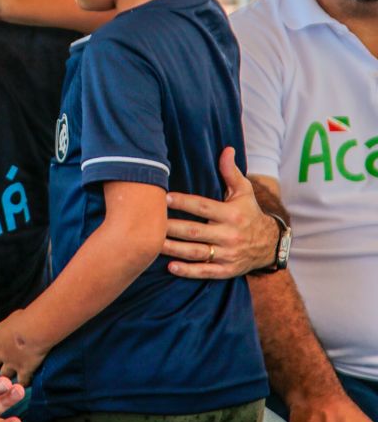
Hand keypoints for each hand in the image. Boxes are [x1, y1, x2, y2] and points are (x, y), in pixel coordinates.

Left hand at [0, 310, 46, 386]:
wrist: (34, 329)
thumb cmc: (27, 317)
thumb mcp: (15, 316)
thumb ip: (14, 324)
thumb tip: (19, 324)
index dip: (2, 343)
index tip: (11, 341)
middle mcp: (0, 351)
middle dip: (0, 361)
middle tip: (10, 359)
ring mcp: (11, 363)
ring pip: (5, 374)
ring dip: (11, 374)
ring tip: (19, 372)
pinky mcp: (23, 370)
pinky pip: (22, 381)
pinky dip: (26, 381)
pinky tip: (31, 379)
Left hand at [162, 147, 277, 278]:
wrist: (269, 244)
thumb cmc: (249, 213)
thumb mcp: (244, 191)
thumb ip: (231, 172)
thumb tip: (227, 149)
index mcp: (231, 215)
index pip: (203, 207)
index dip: (184, 203)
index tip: (165, 198)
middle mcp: (229, 235)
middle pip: (195, 231)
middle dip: (172, 227)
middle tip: (151, 222)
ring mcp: (227, 255)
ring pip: (196, 253)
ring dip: (174, 249)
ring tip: (154, 243)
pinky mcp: (226, 270)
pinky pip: (205, 271)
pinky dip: (188, 271)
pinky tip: (171, 266)